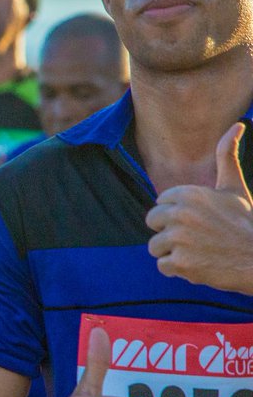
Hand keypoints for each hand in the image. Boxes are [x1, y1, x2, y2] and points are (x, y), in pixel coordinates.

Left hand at [147, 122, 252, 293]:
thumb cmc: (245, 223)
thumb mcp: (234, 188)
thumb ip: (227, 156)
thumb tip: (236, 125)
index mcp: (189, 194)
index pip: (159, 205)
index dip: (177, 215)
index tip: (198, 221)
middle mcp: (180, 214)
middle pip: (152, 224)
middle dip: (169, 232)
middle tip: (196, 238)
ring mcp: (179, 239)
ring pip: (155, 246)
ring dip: (173, 253)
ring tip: (198, 251)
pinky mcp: (180, 263)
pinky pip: (163, 266)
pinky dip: (179, 270)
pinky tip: (199, 265)